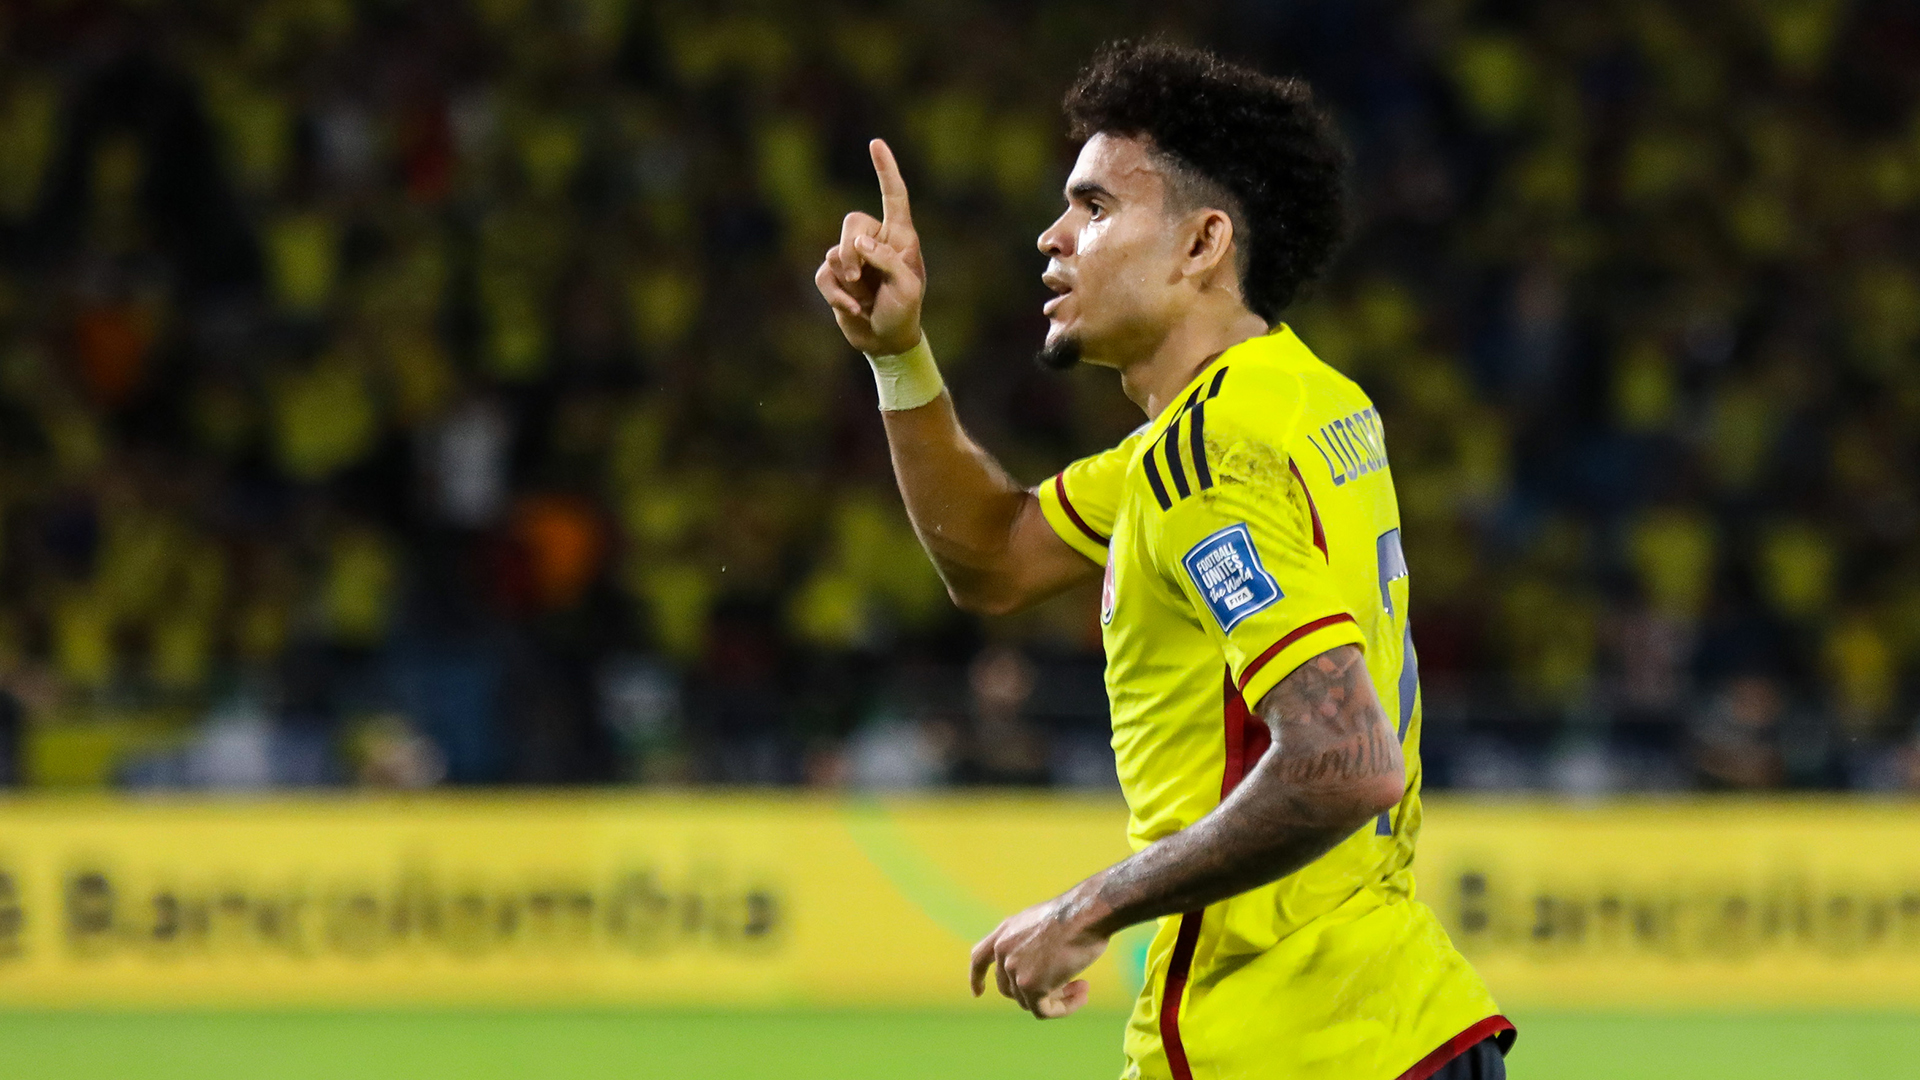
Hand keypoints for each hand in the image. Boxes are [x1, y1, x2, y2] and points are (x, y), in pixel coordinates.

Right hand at [814, 138, 925, 355]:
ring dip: (848, 279)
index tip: (876, 143)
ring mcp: (854, 258)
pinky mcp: (836, 276)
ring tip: (865, 298)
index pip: (893, 196)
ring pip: (835, 251)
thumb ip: (887, 260)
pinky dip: (837, 293)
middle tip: (861, 276)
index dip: (886, 170)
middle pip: (853, 223)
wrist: (886, 340)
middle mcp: (876, 240)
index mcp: (901, 236)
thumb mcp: (907, 287)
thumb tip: (858, 244)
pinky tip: (854, 309)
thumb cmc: (905, 311)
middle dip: (852, 250)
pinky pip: (824, 274)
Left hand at [968, 890, 1109, 1019]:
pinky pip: (1043, 1010)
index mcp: (1005, 931)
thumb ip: (1031, 944)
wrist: (1086, 913)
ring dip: (1057, 998)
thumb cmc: (1076, 914)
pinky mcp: (1031, 986)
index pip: (979, 958)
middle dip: (1038, 992)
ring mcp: (1014, 969)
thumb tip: (1039, 969)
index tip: (977, 993)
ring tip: (1083, 986)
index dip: (977, 977)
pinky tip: (1082, 995)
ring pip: (1030, 1001)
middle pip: (1010, 988)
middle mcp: (1003, 950)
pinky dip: (1063, 1008)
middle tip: (1070, 986)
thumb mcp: (1043, 923)